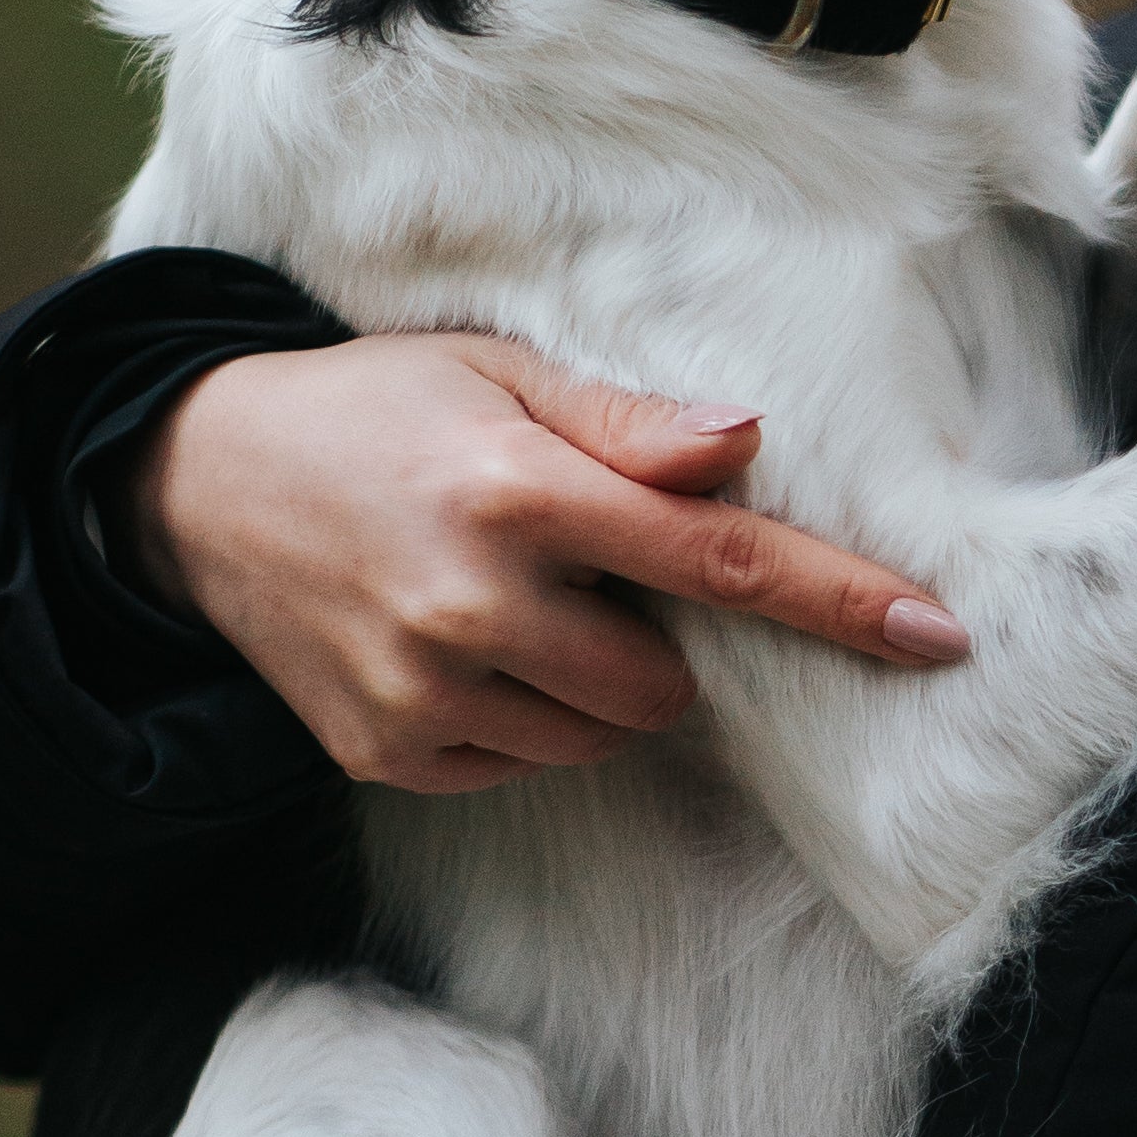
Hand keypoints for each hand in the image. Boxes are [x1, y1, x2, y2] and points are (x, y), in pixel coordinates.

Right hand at [125, 334, 970, 794]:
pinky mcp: (384, 754)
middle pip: (671, 677)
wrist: (199, 485)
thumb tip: (749, 441)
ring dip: (610, 679)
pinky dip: (534, 714)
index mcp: (519, 494)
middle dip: (673, 633)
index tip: (937, 634)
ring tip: (533, 594)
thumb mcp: (506, 373)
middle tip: (601, 561)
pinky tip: (478, 642)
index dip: (838, 599)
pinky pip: (525, 762)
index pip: (721, 561)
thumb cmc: (387, 408)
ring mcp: (421, 693)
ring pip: (606, 732)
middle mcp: (471, 605)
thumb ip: (633, 421)